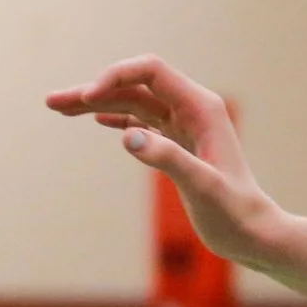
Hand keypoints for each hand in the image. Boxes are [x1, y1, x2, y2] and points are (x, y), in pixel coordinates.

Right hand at [47, 57, 282, 265]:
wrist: (253, 234)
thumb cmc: (234, 213)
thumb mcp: (202, 187)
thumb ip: (169, 159)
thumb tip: (128, 135)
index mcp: (202, 108)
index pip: (151, 71)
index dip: (116, 76)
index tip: (86, 98)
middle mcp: (194, 110)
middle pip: (136, 84)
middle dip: (94, 89)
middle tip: (53, 102)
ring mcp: (185, 126)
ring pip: (134, 103)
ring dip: (96, 103)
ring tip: (57, 108)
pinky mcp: (178, 145)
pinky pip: (142, 121)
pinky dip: (116, 117)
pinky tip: (95, 119)